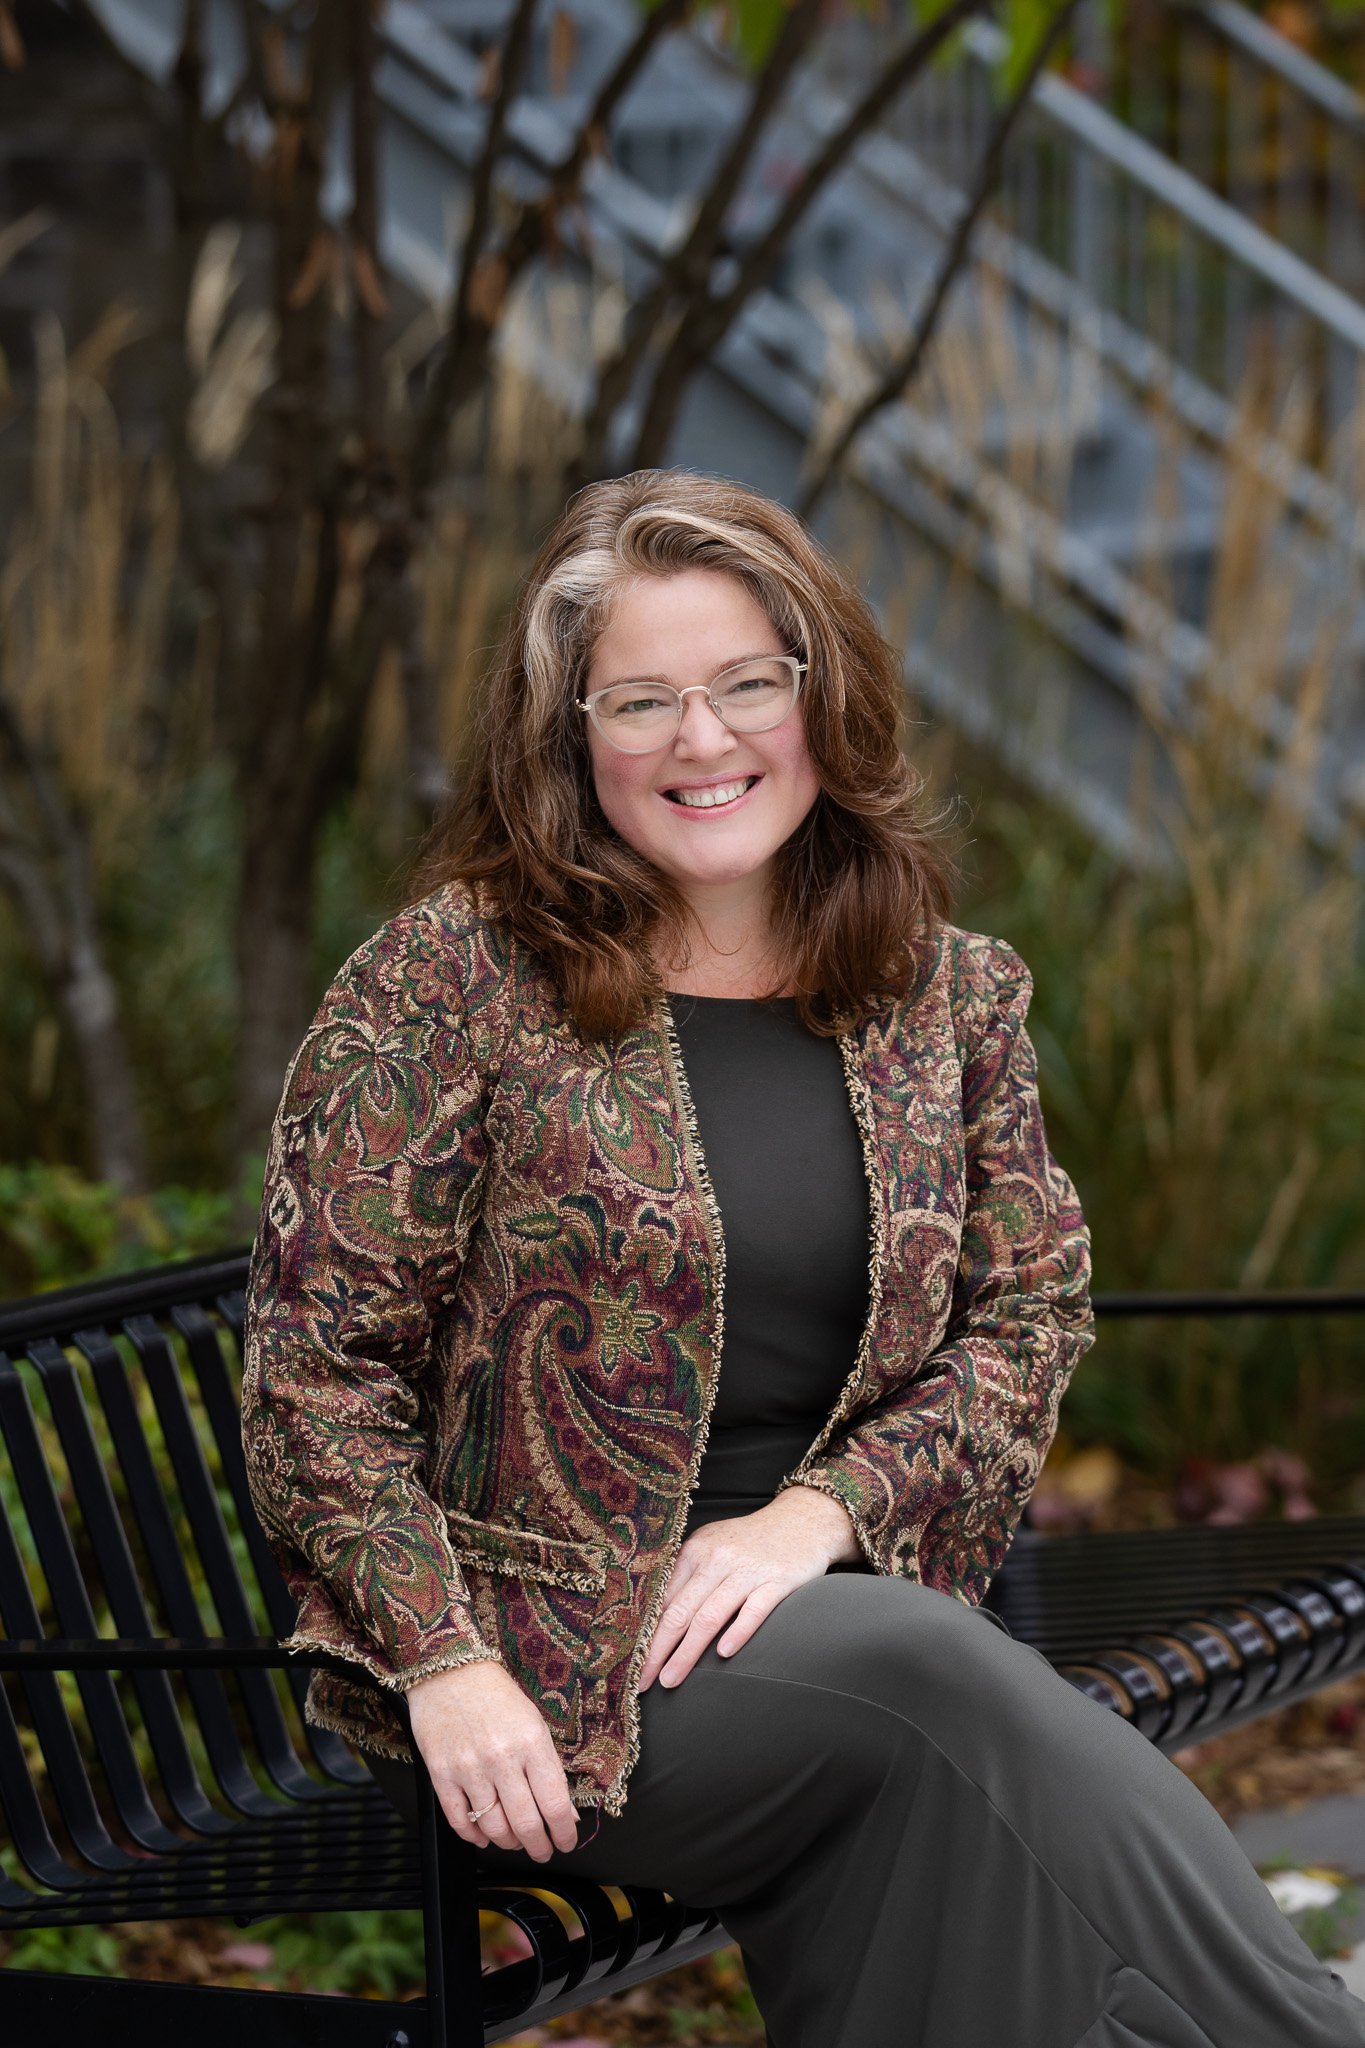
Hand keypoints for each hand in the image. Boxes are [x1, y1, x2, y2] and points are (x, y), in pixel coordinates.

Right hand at [405, 1659, 579, 1862]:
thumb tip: (566, 1812)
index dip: (565, 1833)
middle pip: (526, 1824)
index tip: (566, 1842)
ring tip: (515, 1840)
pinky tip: (484, 1835)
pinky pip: (460, 1822)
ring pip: (494, 1828)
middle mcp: (502, 1758)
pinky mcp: (441, 1775)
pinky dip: (475, 1837)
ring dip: (508, 1843)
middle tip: (543, 1850)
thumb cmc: (496, 1695)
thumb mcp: (535, 1724)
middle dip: (539, 1846)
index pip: (555, 1804)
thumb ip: (550, 1769)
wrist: (450, 1670)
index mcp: (532, 1743)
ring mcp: (469, 1769)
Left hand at [638, 1486, 860, 1692]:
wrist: (803, 1519)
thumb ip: (688, 1576)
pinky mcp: (778, 1580)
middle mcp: (718, 1558)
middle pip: (679, 1611)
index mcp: (696, 1550)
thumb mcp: (714, 1546)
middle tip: (641, 1681)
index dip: (644, 1633)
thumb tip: (656, 1619)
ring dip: (686, 1653)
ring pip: (710, 1616)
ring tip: (670, 1679)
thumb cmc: (751, 1541)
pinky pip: (754, 1610)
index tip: (631, 1661)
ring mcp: (748, 1570)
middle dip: (656, 1650)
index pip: (663, 1599)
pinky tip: (723, 1655)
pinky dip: (737, 1632)